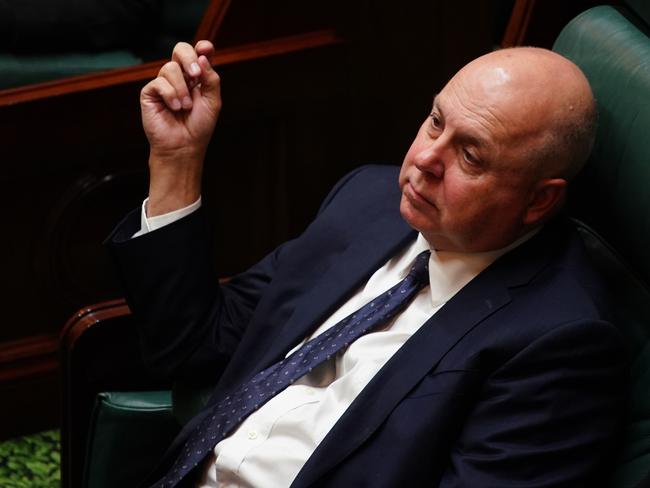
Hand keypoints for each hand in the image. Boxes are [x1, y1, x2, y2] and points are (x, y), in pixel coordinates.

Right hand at [140, 40, 220, 215]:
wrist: (184, 146)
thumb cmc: (199, 126)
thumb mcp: (213, 101)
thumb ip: (211, 78)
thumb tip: (203, 56)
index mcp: (196, 78)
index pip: (198, 54)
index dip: (203, 48)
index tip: (206, 49)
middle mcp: (180, 78)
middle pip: (180, 50)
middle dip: (189, 58)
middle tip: (196, 75)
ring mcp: (164, 84)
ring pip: (170, 67)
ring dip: (182, 89)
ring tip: (185, 107)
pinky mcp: (150, 93)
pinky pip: (159, 82)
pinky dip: (170, 95)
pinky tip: (174, 108)